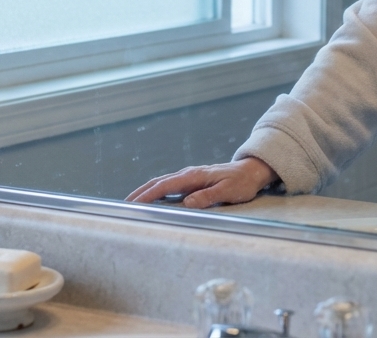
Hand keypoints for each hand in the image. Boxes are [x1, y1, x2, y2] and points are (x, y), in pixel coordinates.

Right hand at [125, 157, 277, 208]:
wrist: (251, 171)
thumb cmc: (241, 182)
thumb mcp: (228, 191)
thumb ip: (208, 196)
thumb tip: (187, 203)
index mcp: (194, 176)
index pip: (164, 185)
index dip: (148, 195)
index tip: (134, 204)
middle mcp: (188, 174)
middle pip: (158, 182)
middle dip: (140, 193)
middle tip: (124, 205)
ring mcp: (189, 177)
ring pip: (161, 183)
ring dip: (145, 192)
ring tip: (132, 203)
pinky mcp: (192, 182)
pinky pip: (169, 186)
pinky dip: (156, 191)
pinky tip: (151, 200)